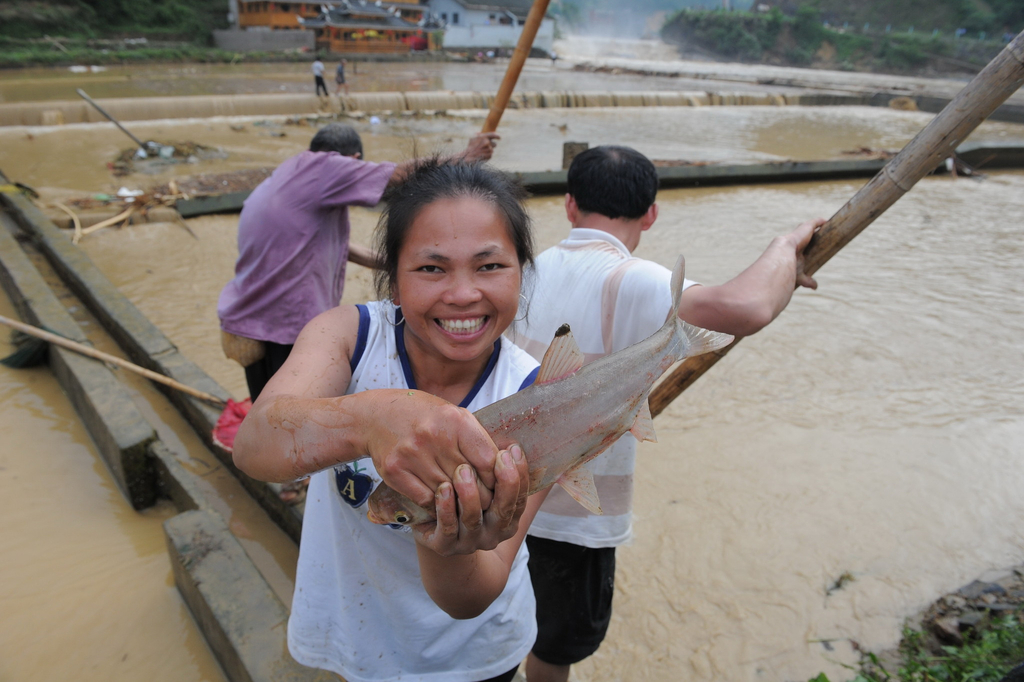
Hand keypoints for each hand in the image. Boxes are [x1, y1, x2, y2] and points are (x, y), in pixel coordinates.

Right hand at [365, 389, 497, 510]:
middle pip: (470, 481)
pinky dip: (435, 503)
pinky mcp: (395, 471)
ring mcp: (412, 454)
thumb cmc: (423, 416)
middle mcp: (434, 436)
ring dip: (458, 502)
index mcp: (456, 420)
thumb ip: (477, 440)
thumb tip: (506, 467)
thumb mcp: (453, 416)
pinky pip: (426, 499)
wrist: (376, 416)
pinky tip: (439, 499)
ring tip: (463, 503)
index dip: (498, 479)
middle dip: (480, 495)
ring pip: (448, 493)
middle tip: (485, 503)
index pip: (489, 461)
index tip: (499, 487)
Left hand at [413, 444, 529, 556]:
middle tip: (499, 457)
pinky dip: (446, 508)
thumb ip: (499, 466)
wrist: (434, 530)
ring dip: (470, 494)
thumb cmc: (463, 497)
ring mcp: (470, 542)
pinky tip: (443, 488)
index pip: (521, 496)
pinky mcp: (445, 547)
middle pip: (504, 509)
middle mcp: (493, 533)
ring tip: (463, 469)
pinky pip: (447, 528)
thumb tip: (516, 439)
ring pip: (473, 518)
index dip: (520, 473)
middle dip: (505, 482)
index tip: (513, 448)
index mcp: (509, 518)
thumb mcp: (485, 483)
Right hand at [461, 132, 499, 161]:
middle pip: (495, 144)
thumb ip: (478, 134)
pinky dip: (487, 156)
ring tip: (481, 153)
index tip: (499, 138)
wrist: (467, 156)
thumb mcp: (472, 138)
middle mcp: (486, 142)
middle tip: (484, 148)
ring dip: (487, 151)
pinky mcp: (489, 155)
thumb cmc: (470, 147)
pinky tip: (481, 156)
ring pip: (492, 150)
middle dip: (491, 146)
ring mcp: (488, 149)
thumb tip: (480, 132)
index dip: (497, 136)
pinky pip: (490, 155)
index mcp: (483, 136)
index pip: (493, 135)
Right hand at [786, 217, 825, 289]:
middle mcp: (798, 240)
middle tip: (823, 235)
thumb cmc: (789, 266)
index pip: (803, 245)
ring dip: (818, 226)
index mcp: (796, 249)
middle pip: (807, 235)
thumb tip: (815, 287)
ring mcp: (802, 233)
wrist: (783, 255)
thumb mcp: (800, 275)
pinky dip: (821, 221)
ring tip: (828, 225)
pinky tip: (828, 221)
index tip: (816, 246)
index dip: (808, 245)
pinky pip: (816, 222)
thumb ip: (807, 280)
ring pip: (811, 227)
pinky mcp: (807, 228)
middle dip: (813, 234)